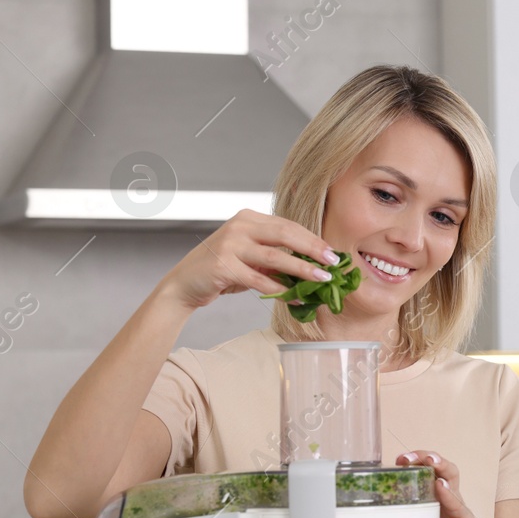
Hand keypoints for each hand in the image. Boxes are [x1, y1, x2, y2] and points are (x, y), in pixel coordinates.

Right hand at [157, 208, 340, 311]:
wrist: (184, 284)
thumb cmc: (222, 270)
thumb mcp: (251, 258)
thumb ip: (276, 258)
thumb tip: (315, 268)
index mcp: (249, 218)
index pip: (288, 225)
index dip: (313, 239)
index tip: (333, 253)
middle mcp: (239, 227)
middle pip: (285, 235)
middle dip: (313, 249)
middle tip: (333, 262)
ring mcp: (230, 245)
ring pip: (275, 257)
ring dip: (302, 270)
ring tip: (322, 280)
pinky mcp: (224, 267)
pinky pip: (260, 280)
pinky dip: (281, 291)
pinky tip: (296, 299)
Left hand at [397, 450, 481, 517]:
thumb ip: (404, 506)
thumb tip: (374, 496)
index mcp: (441, 495)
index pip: (435, 468)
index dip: (422, 458)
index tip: (404, 458)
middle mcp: (454, 503)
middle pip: (452, 475)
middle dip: (440, 463)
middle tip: (427, 459)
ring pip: (459, 500)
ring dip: (448, 491)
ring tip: (438, 485)